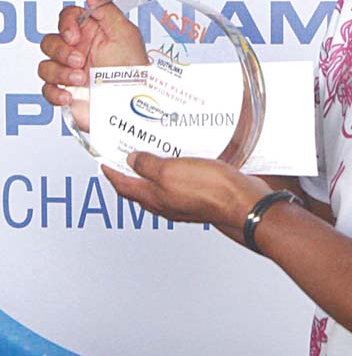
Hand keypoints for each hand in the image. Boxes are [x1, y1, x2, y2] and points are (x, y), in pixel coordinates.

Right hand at [38, 0, 146, 120]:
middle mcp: (80, 52)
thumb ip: (107, 12)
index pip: (66, 18)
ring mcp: (71, 73)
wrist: (135, 104)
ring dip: (60, 72)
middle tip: (80, 60)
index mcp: (93, 35)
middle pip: (49, 41)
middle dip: (61, 51)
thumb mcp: (127, 35)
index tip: (74, 36)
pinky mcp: (67, 93)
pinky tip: (70, 95)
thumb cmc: (136, 70)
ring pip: (45, 66)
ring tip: (81, 78)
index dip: (65, 24)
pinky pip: (46, 90)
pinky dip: (54, 93)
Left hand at [101, 152, 269, 232]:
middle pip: (141, 189)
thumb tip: (133, 160)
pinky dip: (177, 171)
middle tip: (125, 156)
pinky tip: (184, 160)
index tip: (104, 164)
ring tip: (154, 152)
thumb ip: (148, 165)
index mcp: (154, 197)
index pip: (124, 186)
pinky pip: (183, 183)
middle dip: (131, 173)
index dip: (112, 174)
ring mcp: (186, 201)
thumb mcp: (170, 170)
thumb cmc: (210, 191)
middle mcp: (167, 203)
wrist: (243, 202)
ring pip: (163, 187)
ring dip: (155, 171)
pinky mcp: (203, 195)